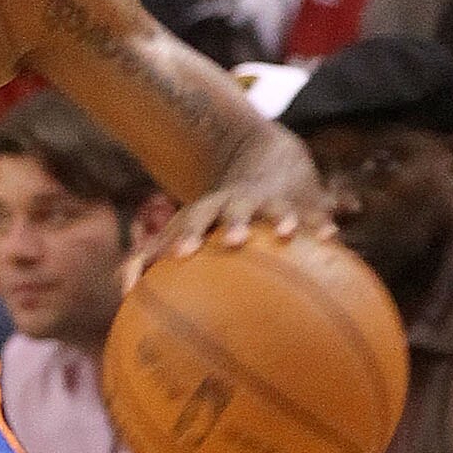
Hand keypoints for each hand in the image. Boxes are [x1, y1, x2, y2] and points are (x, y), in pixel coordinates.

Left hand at [163, 138, 333, 257]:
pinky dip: (320, 224)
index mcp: (206, 211)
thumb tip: (120, 292)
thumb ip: (149, 257)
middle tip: (231, 240)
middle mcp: (237, 203)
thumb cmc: (215, 214)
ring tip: (289, 233)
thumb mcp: (186, 227)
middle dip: (230, 222)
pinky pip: (314, 214)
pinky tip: (331, 237)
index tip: (178, 256)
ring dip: (280, 217)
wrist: (265, 161)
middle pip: (231, 209)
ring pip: (275, 208)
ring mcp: (270, 200)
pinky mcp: (301, 200)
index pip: (190, 221)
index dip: (184, 236)